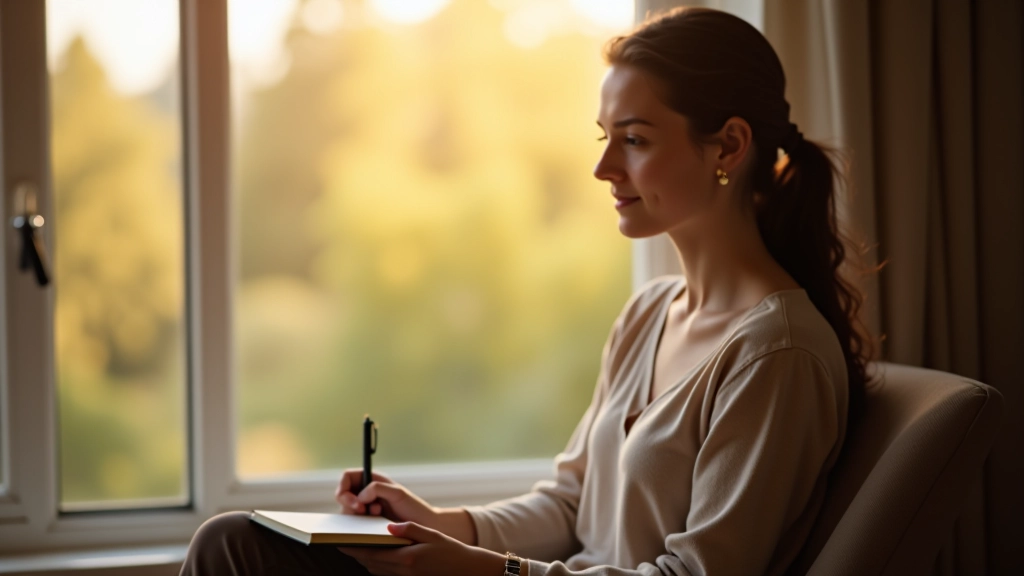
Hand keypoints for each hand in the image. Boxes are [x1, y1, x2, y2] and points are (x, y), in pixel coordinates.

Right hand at [335, 469, 435, 524]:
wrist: (424, 526)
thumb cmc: (414, 507)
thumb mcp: (397, 493)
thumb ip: (377, 488)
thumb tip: (359, 496)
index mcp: (373, 479)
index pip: (347, 477)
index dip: (344, 487)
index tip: (355, 500)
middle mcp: (368, 492)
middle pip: (343, 495)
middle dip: (350, 504)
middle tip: (363, 510)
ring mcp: (367, 507)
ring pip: (348, 510)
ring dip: (358, 514)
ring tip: (376, 514)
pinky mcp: (368, 522)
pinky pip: (355, 522)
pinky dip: (361, 523)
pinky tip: (376, 522)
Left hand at [340, 522, 505, 575]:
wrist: (467, 570)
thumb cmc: (451, 550)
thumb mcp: (431, 535)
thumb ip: (409, 529)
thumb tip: (389, 526)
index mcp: (408, 558)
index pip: (374, 554)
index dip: (355, 549)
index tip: (342, 542)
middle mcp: (404, 571)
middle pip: (372, 564)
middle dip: (356, 555)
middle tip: (343, 544)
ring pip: (377, 571)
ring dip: (366, 561)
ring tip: (356, 550)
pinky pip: (387, 574)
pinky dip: (378, 567)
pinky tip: (376, 558)